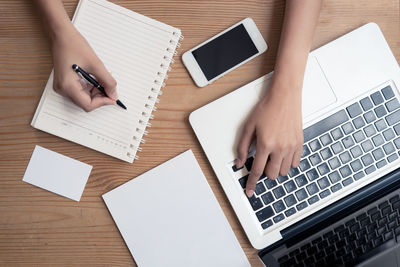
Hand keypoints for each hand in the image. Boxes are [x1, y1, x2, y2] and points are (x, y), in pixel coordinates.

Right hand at [50, 25, 116, 111]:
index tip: (112, 97)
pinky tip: (96, 78)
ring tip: (103, 80)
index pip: (87, 105)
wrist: (61, 34)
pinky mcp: (65, 82)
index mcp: (67, 86)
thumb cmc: (74, 45)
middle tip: (110, 87)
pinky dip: (91, 87)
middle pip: (85, 102)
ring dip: (96, 92)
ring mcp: (62, 86)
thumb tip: (113, 94)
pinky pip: (80, 90)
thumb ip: (107, 81)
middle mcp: (62, 89)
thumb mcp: (96, 64)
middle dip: (100, 96)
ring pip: (84, 97)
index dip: (102, 102)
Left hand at [236, 77, 303, 196]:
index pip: (257, 171)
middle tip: (262, 162)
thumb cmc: (266, 108)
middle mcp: (280, 148)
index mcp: (265, 144)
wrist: (284, 96)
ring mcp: (292, 146)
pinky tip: (282, 154)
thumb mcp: (249, 126)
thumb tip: (239, 161)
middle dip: (265, 173)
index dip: (252, 183)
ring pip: (284, 171)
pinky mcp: (300, 143)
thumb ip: (243, 146)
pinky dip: (287, 163)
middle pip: (272, 175)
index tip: (250, 191)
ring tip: (272, 156)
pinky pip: (295, 163)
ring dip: (276, 168)